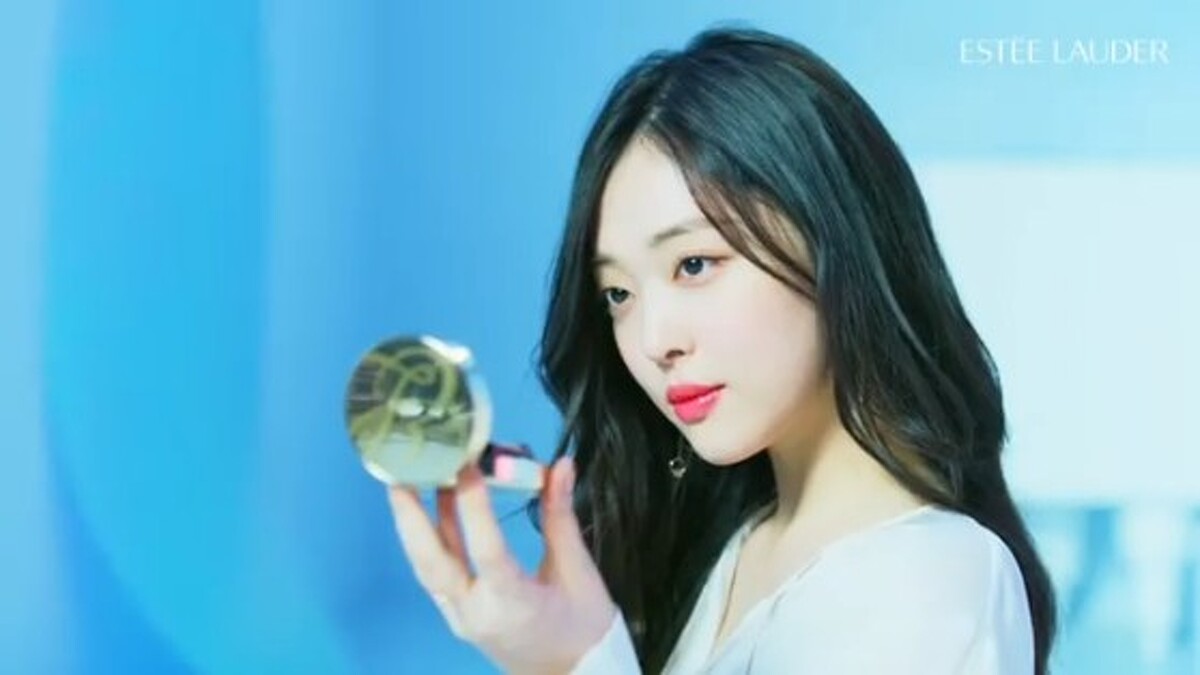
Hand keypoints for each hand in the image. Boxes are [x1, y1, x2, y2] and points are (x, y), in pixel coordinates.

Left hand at [387, 456, 616, 674]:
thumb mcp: (578, 571)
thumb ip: (561, 517)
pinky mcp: (459, 617)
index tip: (467, 462)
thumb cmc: (585, 628)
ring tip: (407, 481)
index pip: (486, 548)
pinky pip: (436, 576)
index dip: (474, 504)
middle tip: (400, 471)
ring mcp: (462, 619)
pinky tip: (431, 510)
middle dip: (412, 515)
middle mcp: (476, 614)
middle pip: (432, 562)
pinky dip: (429, 541)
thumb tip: (561, 465)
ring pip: (426, 568)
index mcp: (512, 605)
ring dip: (414, 526)